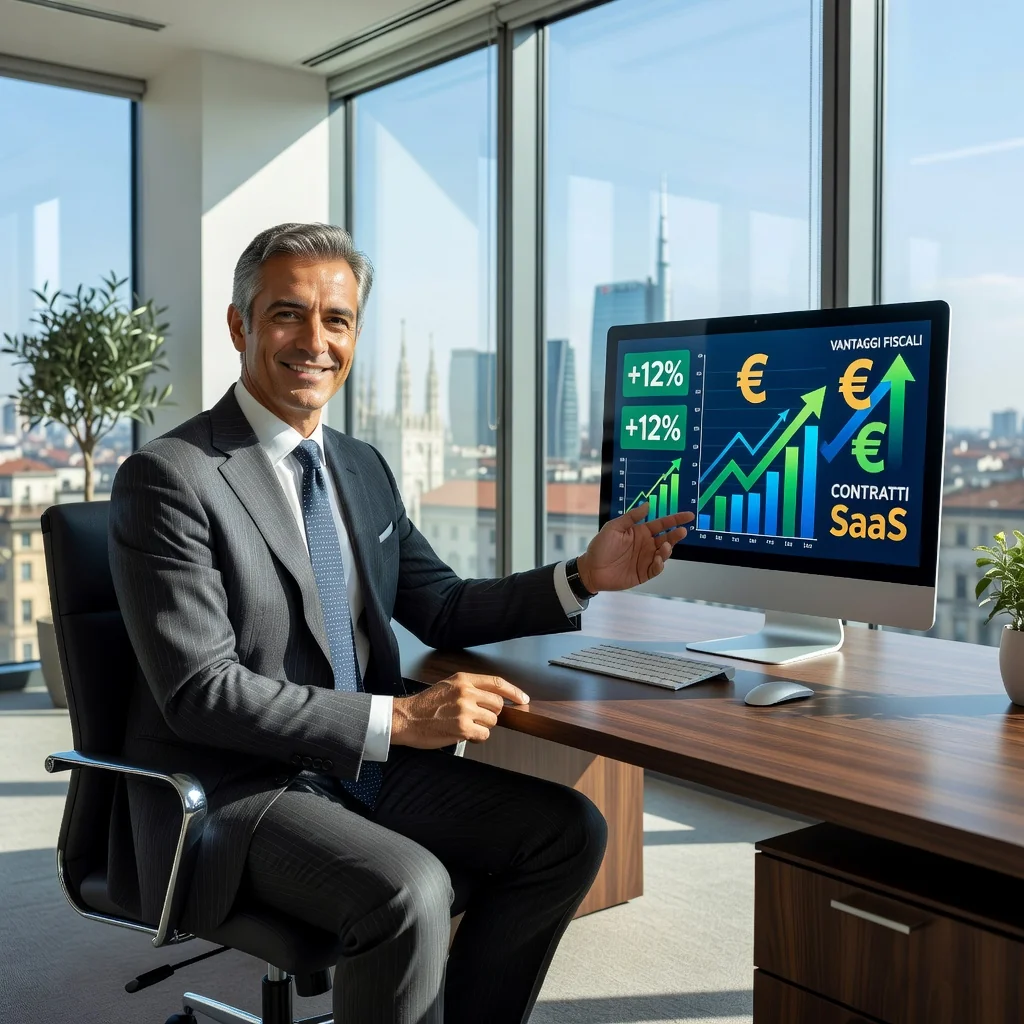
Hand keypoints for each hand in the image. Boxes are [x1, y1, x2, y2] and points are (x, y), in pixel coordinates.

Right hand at [391, 673, 529, 748]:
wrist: (406, 718)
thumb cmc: (426, 704)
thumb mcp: (448, 686)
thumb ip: (470, 688)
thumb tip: (495, 697)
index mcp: (463, 680)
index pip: (497, 683)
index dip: (514, 692)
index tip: (523, 699)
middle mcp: (466, 692)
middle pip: (498, 705)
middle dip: (491, 714)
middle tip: (477, 717)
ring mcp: (465, 710)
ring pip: (492, 721)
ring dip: (483, 727)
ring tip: (466, 725)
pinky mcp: (462, 728)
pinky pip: (484, 735)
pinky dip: (477, 737)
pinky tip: (464, 734)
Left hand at [577, 504, 694, 593]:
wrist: (591, 569)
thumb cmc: (600, 547)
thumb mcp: (613, 527)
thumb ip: (631, 517)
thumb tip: (647, 505)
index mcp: (640, 532)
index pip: (661, 524)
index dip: (675, 519)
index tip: (688, 515)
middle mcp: (646, 545)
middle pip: (667, 538)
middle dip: (676, 534)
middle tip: (682, 531)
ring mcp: (646, 559)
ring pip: (664, 553)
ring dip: (668, 549)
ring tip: (665, 546)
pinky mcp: (644, 573)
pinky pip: (656, 568)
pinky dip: (660, 564)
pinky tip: (657, 559)